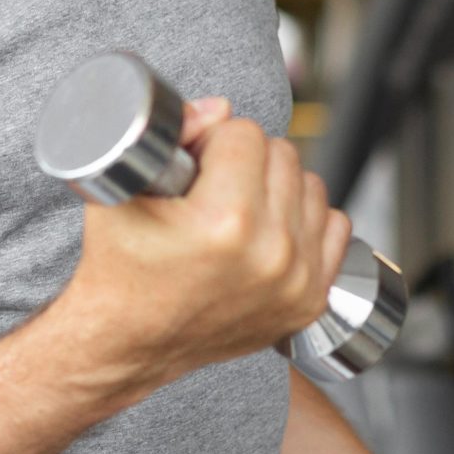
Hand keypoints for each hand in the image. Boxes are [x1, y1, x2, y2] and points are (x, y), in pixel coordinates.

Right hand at [63, 96, 352, 384]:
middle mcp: (270, 253)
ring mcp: (295, 281)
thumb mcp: (122, 194)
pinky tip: (272, 230)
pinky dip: (307, 221)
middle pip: (282, 154)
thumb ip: (174, 136)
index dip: (214, 141)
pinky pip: (334, 227)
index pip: (245, 133)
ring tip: (240, 207)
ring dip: (280, 187)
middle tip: (214, 184)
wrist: (128, 344)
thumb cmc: (119, 268)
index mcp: (225, 222)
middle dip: (247, 160)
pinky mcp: (309, 301)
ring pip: (311, 185)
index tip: (196, 164)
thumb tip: (220, 109)